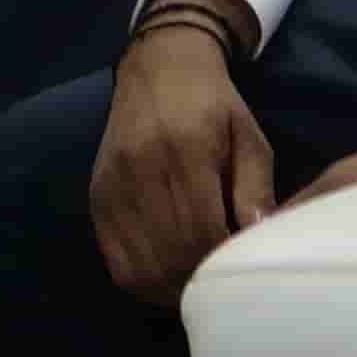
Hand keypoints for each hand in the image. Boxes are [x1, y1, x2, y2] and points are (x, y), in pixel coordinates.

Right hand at [89, 21, 273, 303]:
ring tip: (198, 285)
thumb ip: (256, 190)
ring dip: (173, 289)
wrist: (159, 66)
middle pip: (171, 255)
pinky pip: (117, 262)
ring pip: (142, 268)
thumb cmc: (214, 105)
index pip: (202, 231)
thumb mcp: (250, 138)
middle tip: (224, 285)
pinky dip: (144, 282)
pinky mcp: (97, 198)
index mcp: (185, 150)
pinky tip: (168, 278)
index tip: (244, 272)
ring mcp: (112, 186)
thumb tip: (259, 241)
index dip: (223, 263)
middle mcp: (140, 169)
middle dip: (200, 281)